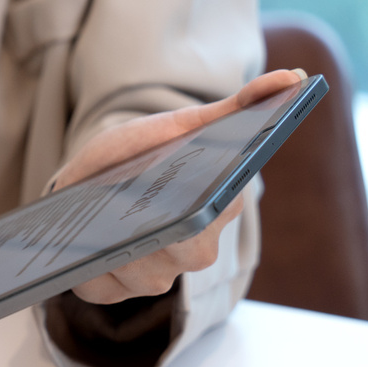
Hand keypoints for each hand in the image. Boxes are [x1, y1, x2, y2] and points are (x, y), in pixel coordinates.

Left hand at [52, 69, 304, 303]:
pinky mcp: (112, 286)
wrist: (94, 176)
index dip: (205, 209)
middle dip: (162, 234)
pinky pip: (100, 287)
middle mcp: (192, 252)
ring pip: (144, 276)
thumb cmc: (145, 151)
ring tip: (99, 229)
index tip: (192, 198)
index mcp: (216, 212)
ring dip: (120, 254)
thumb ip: (234, 108)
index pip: (220, 216)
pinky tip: (75, 253)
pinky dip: (87, 273)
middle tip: (137, 211)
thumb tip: (291, 78)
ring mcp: (154, 274)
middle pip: (185, 254)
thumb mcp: (182, 125)